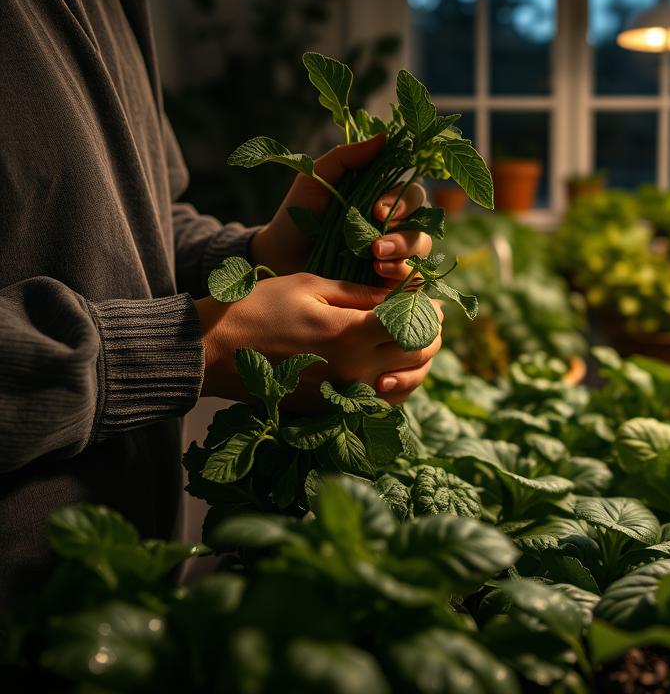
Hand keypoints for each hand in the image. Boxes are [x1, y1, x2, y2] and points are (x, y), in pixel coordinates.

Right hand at [195, 273, 442, 406]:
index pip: (415, 325)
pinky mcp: (334, 410)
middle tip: (426, 316)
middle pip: (419, 355)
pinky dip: (397, 385)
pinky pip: (383, 402)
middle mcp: (356, 371)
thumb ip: (360, 293)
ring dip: (418, 362)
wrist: (213, 354)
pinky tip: (390, 366)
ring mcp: (346, 396)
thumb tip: (400, 296)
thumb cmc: (258, 308)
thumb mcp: (310, 285)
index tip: (428, 297)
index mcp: (352, 334)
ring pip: (408, 384)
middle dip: (431, 333)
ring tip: (412, 339)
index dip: (428, 309)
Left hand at [251, 136, 431, 282]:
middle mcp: (395, 225)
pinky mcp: (388, 280)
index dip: (401, 202)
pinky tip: (379, 274)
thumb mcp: (316, 178)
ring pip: (421, 251)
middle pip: (422, 225)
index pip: (412, 195)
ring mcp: (394, 253)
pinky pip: (411, 278)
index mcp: (384, 198)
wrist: (280, 255)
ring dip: (404, 255)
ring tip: (376, 261)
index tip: (377, 210)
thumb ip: (347, 157)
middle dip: (404, 234)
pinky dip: (402, 276)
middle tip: (377, 244)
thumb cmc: (298, 213)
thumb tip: (385, 137)